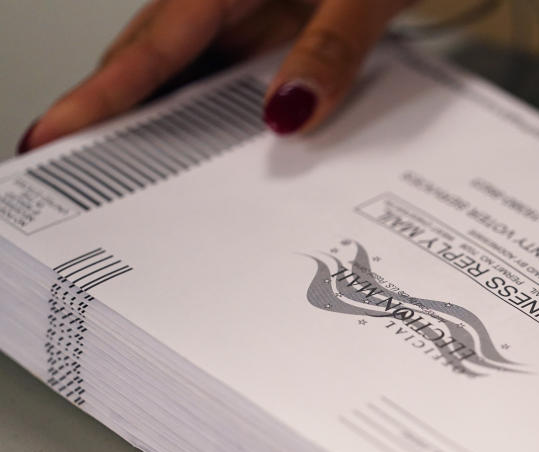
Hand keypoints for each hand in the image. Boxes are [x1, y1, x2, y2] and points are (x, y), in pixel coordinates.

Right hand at [17, 0, 410, 153]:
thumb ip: (331, 50)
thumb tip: (288, 113)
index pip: (153, 46)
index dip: (100, 96)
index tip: (52, 136)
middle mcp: (224, 2)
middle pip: (150, 66)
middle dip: (111, 123)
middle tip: (74, 183)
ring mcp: (240, 23)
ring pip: (181, 81)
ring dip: (162, 132)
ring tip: (135, 192)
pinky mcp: (263, 40)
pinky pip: (221, 86)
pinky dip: (209, 126)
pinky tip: (211, 166)